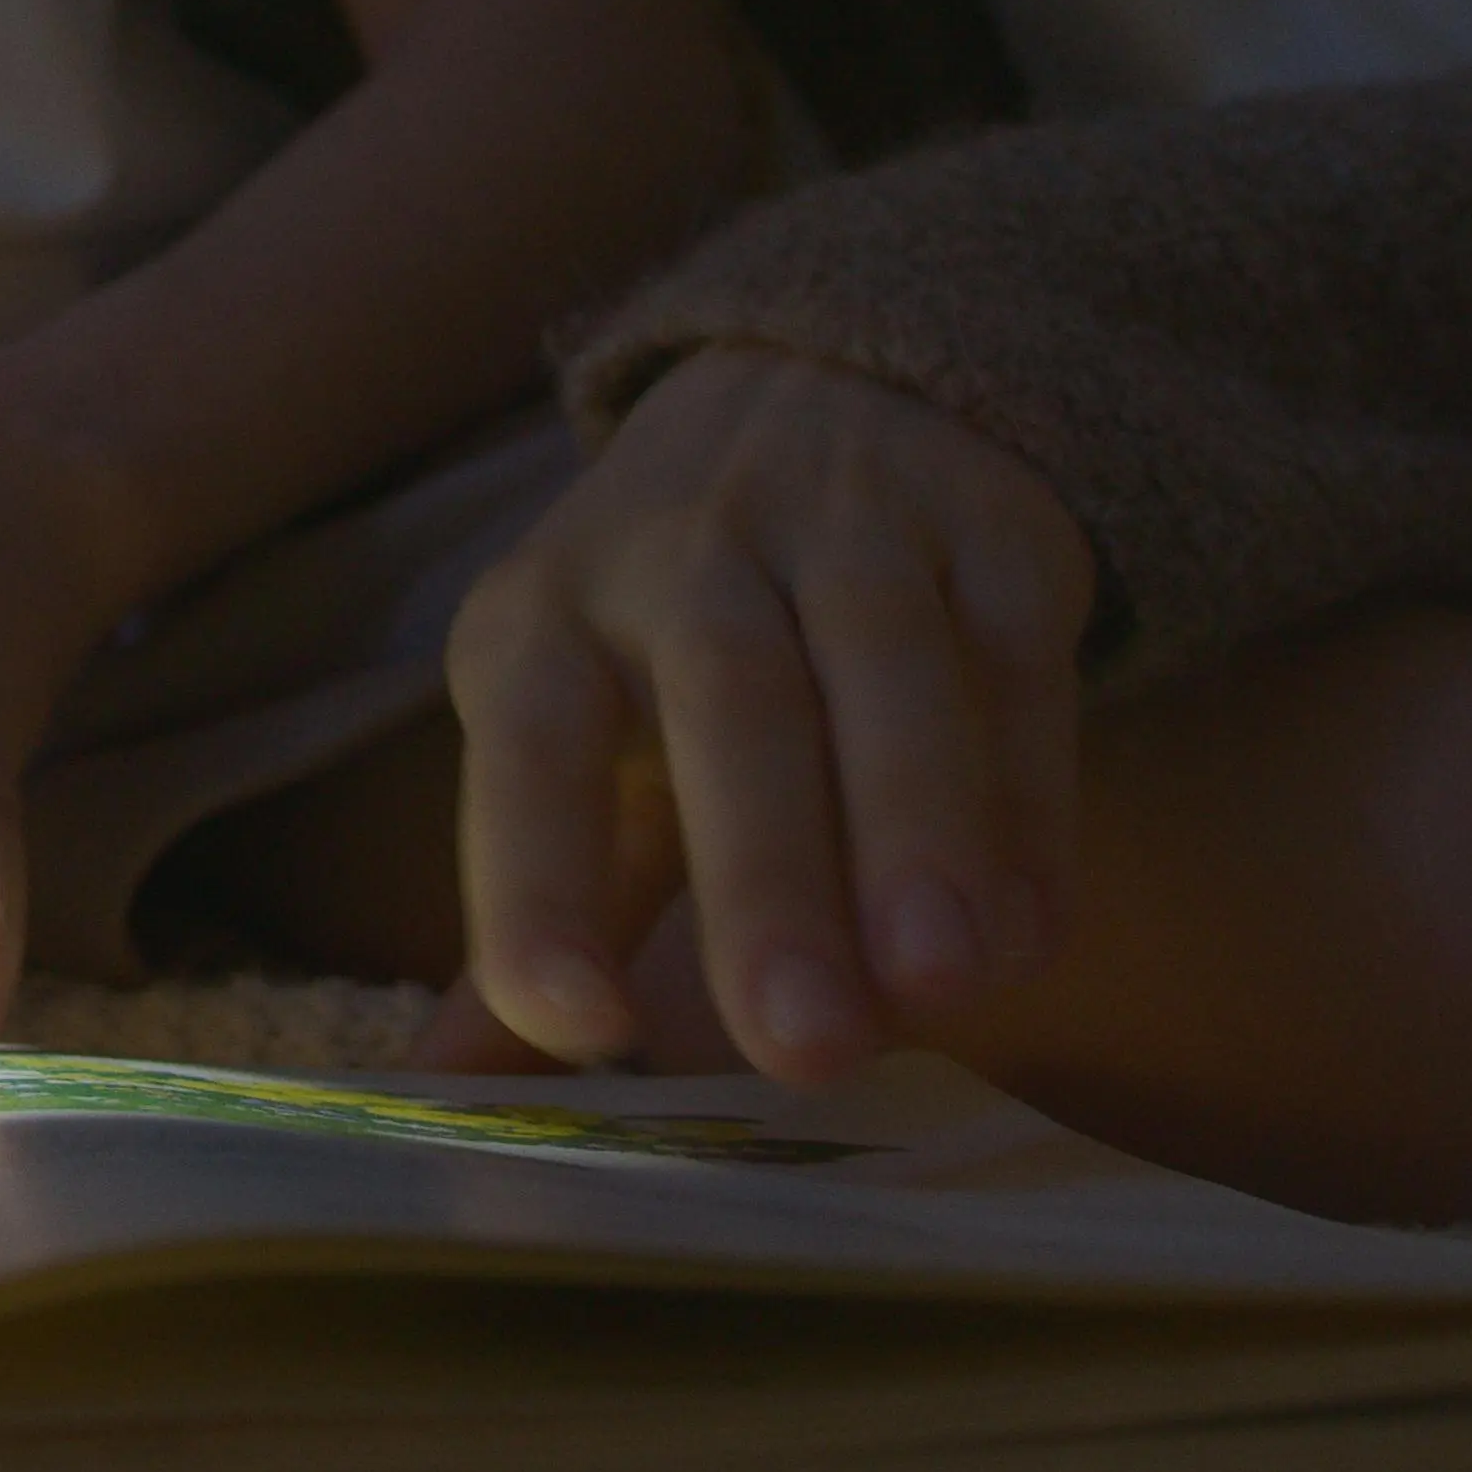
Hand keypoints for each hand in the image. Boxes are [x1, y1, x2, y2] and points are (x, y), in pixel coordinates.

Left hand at [436, 349, 1093, 1081]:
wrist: (819, 379)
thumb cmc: (675, 626)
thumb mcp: (580, 733)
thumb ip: (542, 908)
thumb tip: (443, 1092)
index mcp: (546, 618)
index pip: (526, 750)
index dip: (538, 882)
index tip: (572, 1020)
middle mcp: (682, 552)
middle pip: (726, 705)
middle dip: (768, 879)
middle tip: (805, 1047)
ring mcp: (847, 521)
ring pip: (883, 667)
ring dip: (916, 828)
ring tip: (944, 981)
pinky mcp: (992, 522)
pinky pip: (1016, 660)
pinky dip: (1029, 800)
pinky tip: (1026, 931)